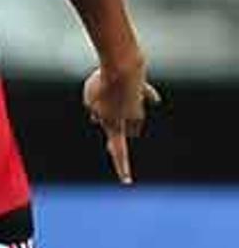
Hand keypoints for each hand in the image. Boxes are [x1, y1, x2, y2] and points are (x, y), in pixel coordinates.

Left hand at [82, 67, 159, 183]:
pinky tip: (156, 102)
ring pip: (130, 114)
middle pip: (124, 132)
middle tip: (114, 154)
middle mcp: (130, 118)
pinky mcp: (142, 88)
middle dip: (116, 139)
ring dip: (121, 111)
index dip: (122, 167)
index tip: (127, 182)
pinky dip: (147, 98)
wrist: (122, 64)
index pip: (119, 152)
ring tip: (114, 102)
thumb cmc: (102, 85)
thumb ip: (94, 111)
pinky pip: (144, 95)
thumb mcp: (90, 100)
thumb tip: (97, 118)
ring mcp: (138, 103)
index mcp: (115, 125)